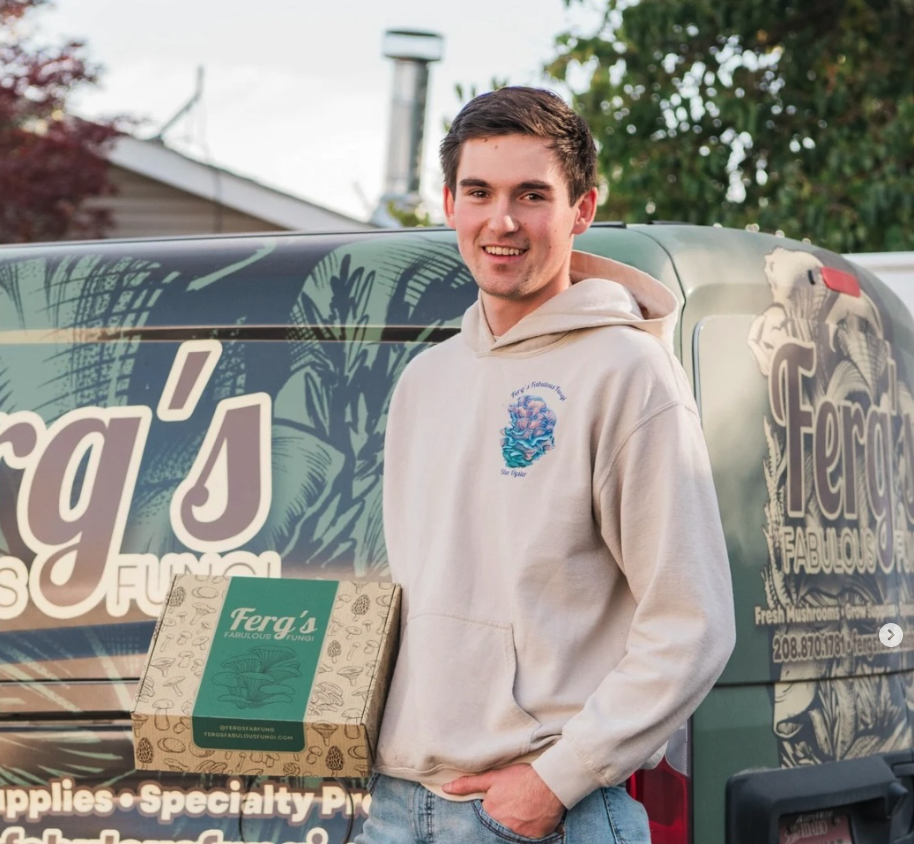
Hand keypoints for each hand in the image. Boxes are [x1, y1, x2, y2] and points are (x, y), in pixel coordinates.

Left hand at [443, 763, 564, 838]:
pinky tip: (530, 817)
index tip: (497, 804)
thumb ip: (468, 784)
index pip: (483, 817)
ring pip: (509, 833)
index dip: (489, 809)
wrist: (550, 783)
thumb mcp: (493, 777)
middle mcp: (502, 828)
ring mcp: (518, 835)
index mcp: (490, 814)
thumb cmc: (521, 778)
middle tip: (511, 806)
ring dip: (512, 824)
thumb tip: (446, 788)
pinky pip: (525, 837)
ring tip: (520, 811)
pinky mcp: (534, 838)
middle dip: (500, 819)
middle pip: (496, 827)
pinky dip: (526, 829)